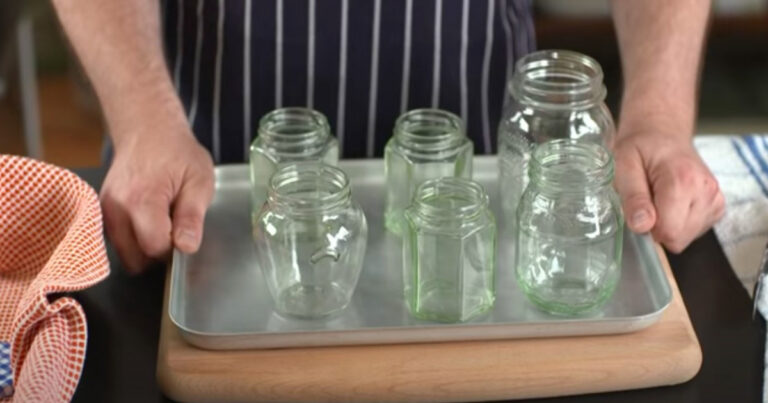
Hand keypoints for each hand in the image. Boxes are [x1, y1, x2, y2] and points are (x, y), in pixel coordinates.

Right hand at [100, 123, 213, 272]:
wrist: (147, 128)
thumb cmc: (176, 151)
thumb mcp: (199, 181)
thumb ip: (192, 217)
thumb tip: (186, 247)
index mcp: (141, 201)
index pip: (155, 248)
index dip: (174, 247)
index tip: (184, 230)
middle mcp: (115, 208)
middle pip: (135, 257)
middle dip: (158, 251)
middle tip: (175, 226)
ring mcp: (105, 210)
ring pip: (124, 251)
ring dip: (145, 246)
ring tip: (163, 220)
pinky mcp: (102, 211)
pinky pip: (118, 239)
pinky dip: (134, 238)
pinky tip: (149, 218)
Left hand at [613, 132, 724, 252]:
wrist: (662, 132)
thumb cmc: (641, 146)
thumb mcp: (624, 165)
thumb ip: (633, 197)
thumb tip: (642, 227)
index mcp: (683, 181)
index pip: (669, 232)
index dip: (648, 229)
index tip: (639, 209)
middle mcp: (706, 191)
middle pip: (679, 238)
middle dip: (658, 227)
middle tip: (648, 200)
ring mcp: (715, 198)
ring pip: (687, 237)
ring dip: (668, 224)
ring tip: (659, 196)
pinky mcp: (716, 205)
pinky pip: (694, 230)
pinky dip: (679, 221)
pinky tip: (672, 201)